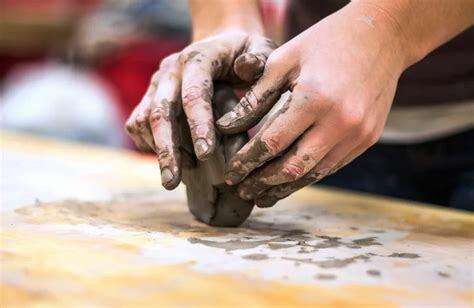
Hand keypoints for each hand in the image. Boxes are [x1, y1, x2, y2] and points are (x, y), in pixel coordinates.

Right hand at [125, 29, 275, 189]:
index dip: (198, 125)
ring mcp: (156, 84)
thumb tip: (245, 68)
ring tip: (176, 177)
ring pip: (144, 120)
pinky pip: (138, 123)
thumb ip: (259, 59)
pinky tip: (170, 160)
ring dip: (158, 150)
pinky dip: (149, 145)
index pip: (194, 93)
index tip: (206, 155)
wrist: (221, 44)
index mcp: (198, 58)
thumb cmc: (246, 53)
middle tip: (172, 182)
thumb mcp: (261, 49)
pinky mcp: (149, 97)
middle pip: (160, 111)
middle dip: (167, 149)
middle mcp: (171, 70)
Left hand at [216, 3, 408, 206]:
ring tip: (263, 196)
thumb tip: (226, 128)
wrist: (382, 36)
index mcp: (314, 98)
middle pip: (293, 167)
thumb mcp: (284, 60)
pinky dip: (309, 175)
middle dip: (263, 183)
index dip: (247, 162)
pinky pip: (333, 165)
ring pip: (315, 173)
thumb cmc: (325, 42)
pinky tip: (291, 180)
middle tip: (242, 191)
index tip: (230, 173)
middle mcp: (340, 122)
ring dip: (286, 187)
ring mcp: (358, 134)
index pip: (271, 142)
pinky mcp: (368, 139)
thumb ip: (255, 97)